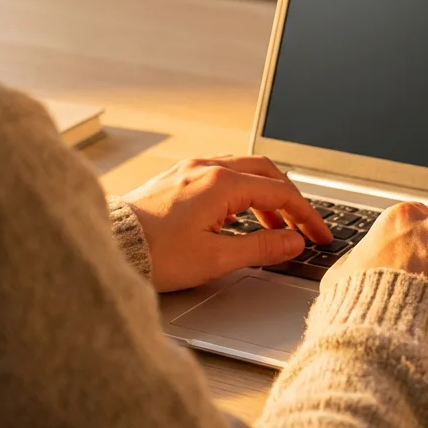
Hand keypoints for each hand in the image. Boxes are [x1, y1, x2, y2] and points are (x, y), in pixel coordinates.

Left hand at [123, 156, 332, 292]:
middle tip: (302, 227)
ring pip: (242, 170)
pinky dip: (241, 193)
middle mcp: (206, 168)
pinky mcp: (176, 178)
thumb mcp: (215, 258)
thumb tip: (292, 243)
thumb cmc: (154, 255)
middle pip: (265, 172)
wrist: (108, 248)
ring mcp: (189, 170)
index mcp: (221, 184)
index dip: (306, 215)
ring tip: (274, 228)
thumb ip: (260, 248)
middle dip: (289, 200)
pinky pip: (220, 175)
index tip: (319, 235)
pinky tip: (239, 217)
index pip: (279, 193)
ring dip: (264, 196)